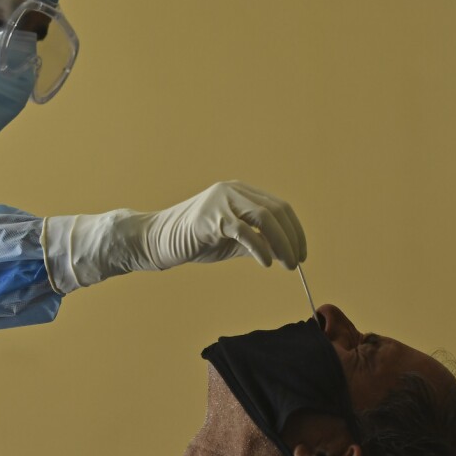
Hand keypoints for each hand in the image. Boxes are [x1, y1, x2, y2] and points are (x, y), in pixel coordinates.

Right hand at [42, 181, 306, 293]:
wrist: (154, 240)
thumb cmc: (191, 241)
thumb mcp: (230, 241)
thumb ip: (255, 241)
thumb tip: (284, 253)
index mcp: (239, 192)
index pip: (279, 206)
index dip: (295, 230)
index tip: (301, 253)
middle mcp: (232, 190)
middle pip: (276, 210)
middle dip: (292, 238)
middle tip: (296, 262)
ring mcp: (221, 201)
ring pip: (265, 217)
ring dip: (281, 243)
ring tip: (286, 265)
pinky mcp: (211, 217)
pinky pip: (244, 231)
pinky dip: (259, 248)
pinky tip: (266, 263)